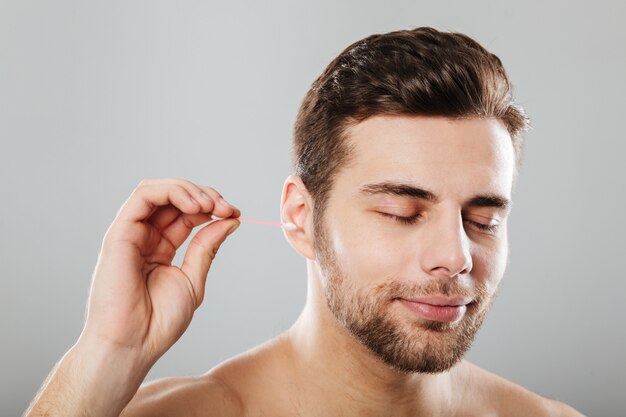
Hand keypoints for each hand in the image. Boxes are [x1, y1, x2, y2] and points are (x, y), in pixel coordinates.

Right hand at [79, 178, 239, 364]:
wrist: (134, 343)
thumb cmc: (159, 321)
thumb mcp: (193, 278)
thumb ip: (207, 246)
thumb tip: (230, 220)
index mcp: (160, 247)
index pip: (187, 213)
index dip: (212, 207)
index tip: (235, 214)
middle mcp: (145, 236)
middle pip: (175, 198)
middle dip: (206, 196)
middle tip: (227, 208)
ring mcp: (131, 233)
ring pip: (158, 190)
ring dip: (190, 190)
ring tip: (211, 205)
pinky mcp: (120, 232)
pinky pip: (144, 195)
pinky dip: (172, 192)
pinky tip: (194, 206)